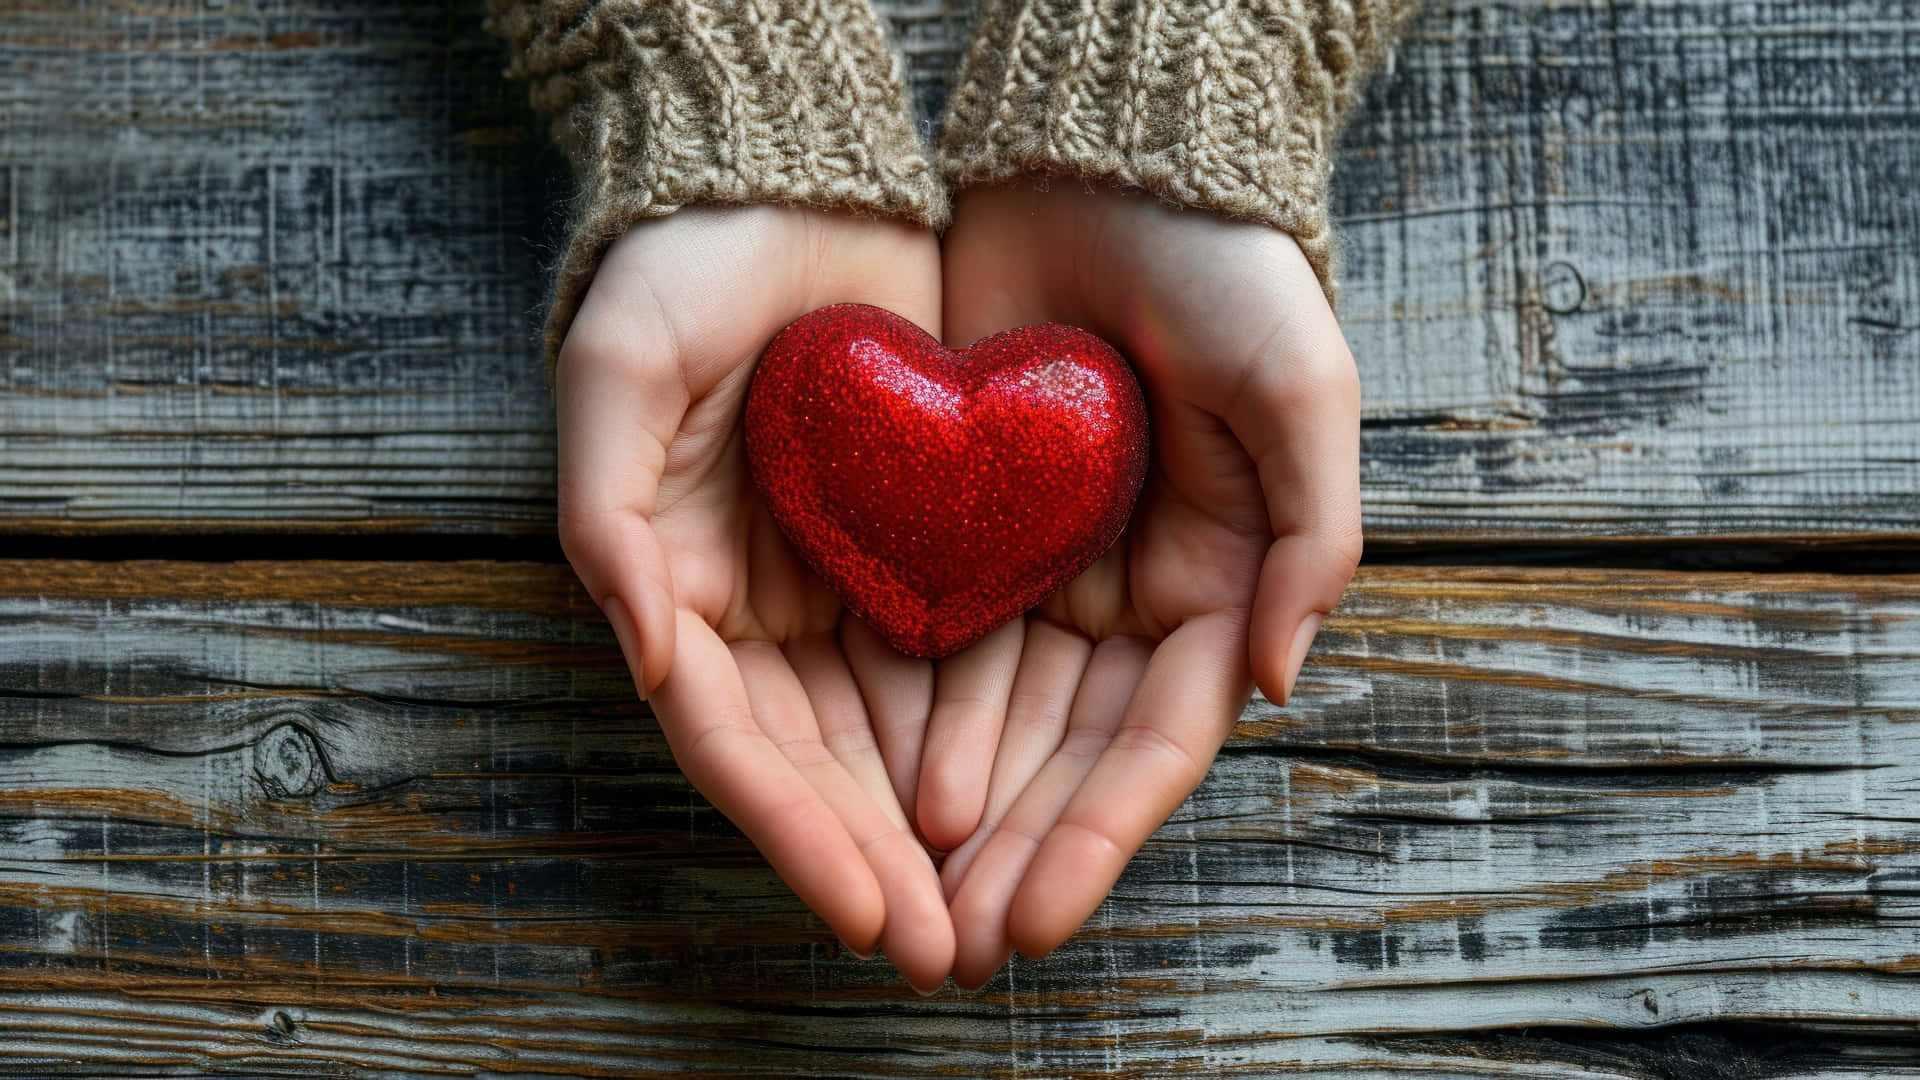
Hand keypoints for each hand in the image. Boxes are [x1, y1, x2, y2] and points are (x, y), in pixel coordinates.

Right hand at [555, 206, 954, 990]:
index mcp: (680, 586)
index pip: (738, 742)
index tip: (869, 913)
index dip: (795, 834)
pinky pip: (958, 658)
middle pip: (824, 767)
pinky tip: (1037, 800)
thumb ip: (609, 511)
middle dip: (881, 864)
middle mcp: (763, 609)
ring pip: (896, 737)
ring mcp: (844, 584)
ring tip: (1006, 913)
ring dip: (942, 832)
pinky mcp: (922, 546)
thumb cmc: (683, 268)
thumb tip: (651, 654)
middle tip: (951, 954)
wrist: (792, 182)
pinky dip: (991, 733)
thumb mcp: (621, 366)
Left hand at [928, 182, 1362, 986]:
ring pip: (993, 715)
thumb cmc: (1224, 269)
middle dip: (1015, 852)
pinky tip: (868, 783)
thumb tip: (1276, 681)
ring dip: (953, 808)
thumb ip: (1308, 533)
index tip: (1034, 916)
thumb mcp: (1296, 386)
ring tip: (898, 893)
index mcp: (1215, 580)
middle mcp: (1128, 593)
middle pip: (1065, 754)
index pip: (1154, 739)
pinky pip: (932, 634)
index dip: (1099, 835)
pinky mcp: (964, 523)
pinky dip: (907, 712)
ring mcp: (1044, 565)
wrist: (1103, 164)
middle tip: (949, 946)